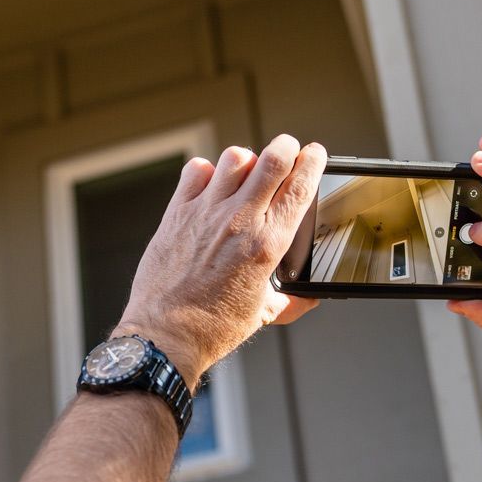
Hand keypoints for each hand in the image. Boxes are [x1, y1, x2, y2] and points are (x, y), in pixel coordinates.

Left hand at [116, 135, 324, 386]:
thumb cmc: (213, 327)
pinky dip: (206, 172)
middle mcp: (240, 222)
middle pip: (273, 159)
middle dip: (285, 147)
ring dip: (246, 161)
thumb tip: (308, 299)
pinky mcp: (177, 213)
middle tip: (286, 149)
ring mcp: (206, 213)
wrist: (166, 334)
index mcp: (268, 245)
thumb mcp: (262, 312)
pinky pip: (196, 171)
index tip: (315, 154)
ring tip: (244, 174)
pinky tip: (209, 187)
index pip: (299, 187)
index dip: (313, 162)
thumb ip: (291, 301)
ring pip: (235, 157)